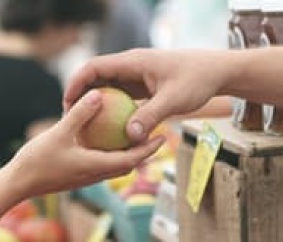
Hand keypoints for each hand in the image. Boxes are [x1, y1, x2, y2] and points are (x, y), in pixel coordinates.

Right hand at [10, 89, 163, 198]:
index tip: (163, 137)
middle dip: (145, 151)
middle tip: (158, 134)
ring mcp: (87, 177)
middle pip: (129, 164)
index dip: (149, 149)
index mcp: (97, 166)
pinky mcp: (78, 176)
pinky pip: (102, 164)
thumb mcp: (59, 132)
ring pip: (116, 166)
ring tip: (137, 136)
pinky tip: (108, 140)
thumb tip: (98, 94)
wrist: (18, 184)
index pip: (132, 159)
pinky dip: (112, 153)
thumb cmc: (37, 160)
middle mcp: (96, 175)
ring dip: (129, 154)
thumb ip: (80, 114)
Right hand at [63, 49, 228, 142]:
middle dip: (81, 97)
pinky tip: (109, 133)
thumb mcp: (173, 100)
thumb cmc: (197, 80)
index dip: (76, 84)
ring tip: (84, 128)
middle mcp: (131, 67)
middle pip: (96, 78)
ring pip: (108, 89)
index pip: (94, 67)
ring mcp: (137, 77)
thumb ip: (150, 116)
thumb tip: (130, 138)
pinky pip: (122, 99)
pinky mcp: (144, 87)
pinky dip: (113, 112)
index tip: (66, 104)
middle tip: (69, 120)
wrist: (216, 72)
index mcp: (132, 62)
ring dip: (96, 106)